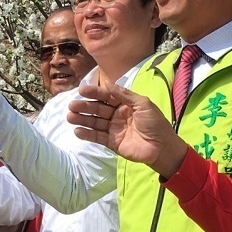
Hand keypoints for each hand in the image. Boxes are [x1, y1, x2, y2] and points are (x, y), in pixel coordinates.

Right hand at [68, 81, 188, 177]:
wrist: (162, 147)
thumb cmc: (155, 123)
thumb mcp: (143, 104)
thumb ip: (124, 94)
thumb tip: (108, 83)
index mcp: (124, 104)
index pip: (106, 96)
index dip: (94, 93)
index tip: (82, 90)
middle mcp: (117, 115)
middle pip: (97, 109)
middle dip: (85, 106)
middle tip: (72, 105)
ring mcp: (113, 129)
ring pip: (95, 122)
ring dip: (82, 119)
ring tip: (70, 117)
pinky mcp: (112, 143)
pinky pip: (97, 137)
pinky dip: (87, 134)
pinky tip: (77, 131)